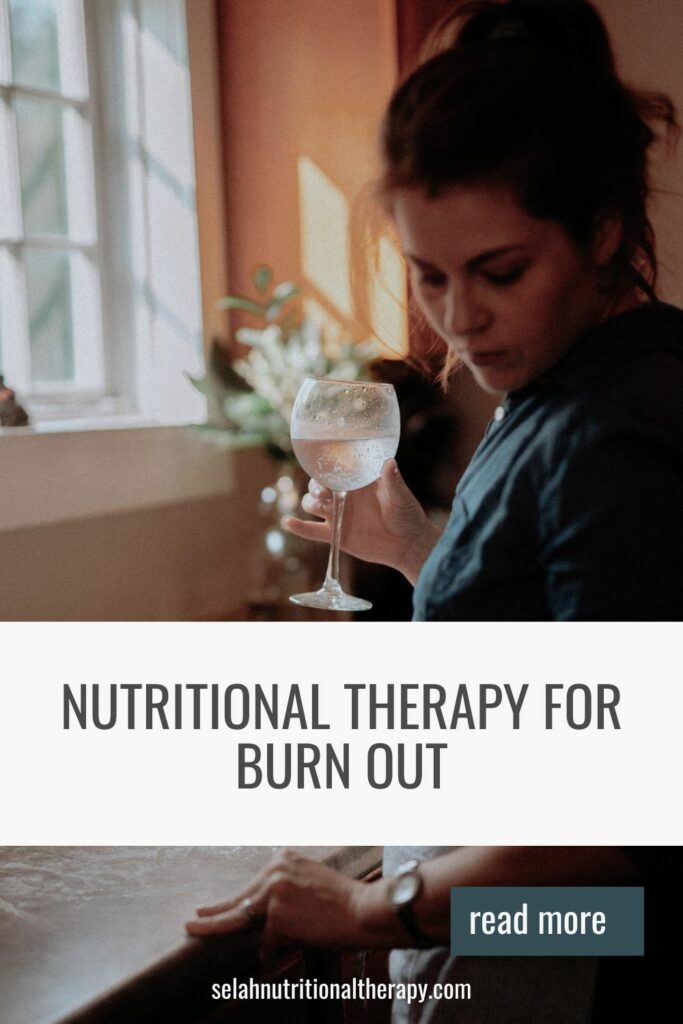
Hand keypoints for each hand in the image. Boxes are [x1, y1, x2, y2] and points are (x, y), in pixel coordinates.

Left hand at [185, 849, 381, 953]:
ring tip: (194, 929)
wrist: (365, 910)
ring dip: (220, 928)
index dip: (232, 900)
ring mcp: (274, 889)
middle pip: (239, 899)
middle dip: (215, 912)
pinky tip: (275, 958)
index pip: (251, 885)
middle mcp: (275, 869)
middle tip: (193, 917)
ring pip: (242, 918)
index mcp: (283, 859)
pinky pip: (269, 941)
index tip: (211, 905)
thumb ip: (284, 891)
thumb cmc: (344, 903)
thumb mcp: (309, 883)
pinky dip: (273, 952)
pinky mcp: (277, 913)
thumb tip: (261, 915)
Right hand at [283, 459, 441, 584]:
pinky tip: (288, 522)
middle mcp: (343, 496)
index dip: (325, 467)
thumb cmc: (406, 514)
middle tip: (323, 492)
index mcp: (356, 482)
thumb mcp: (400, 495)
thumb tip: (389, 462)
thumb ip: (392, 480)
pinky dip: (299, 527)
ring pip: (312, 505)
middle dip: (315, 487)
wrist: (407, 544)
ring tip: (320, 506)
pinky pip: (312, 531)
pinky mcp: (336, 534)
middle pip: (317, 486)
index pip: (334, 469)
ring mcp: (337, 515)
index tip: (324, 469)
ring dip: (311, 503)